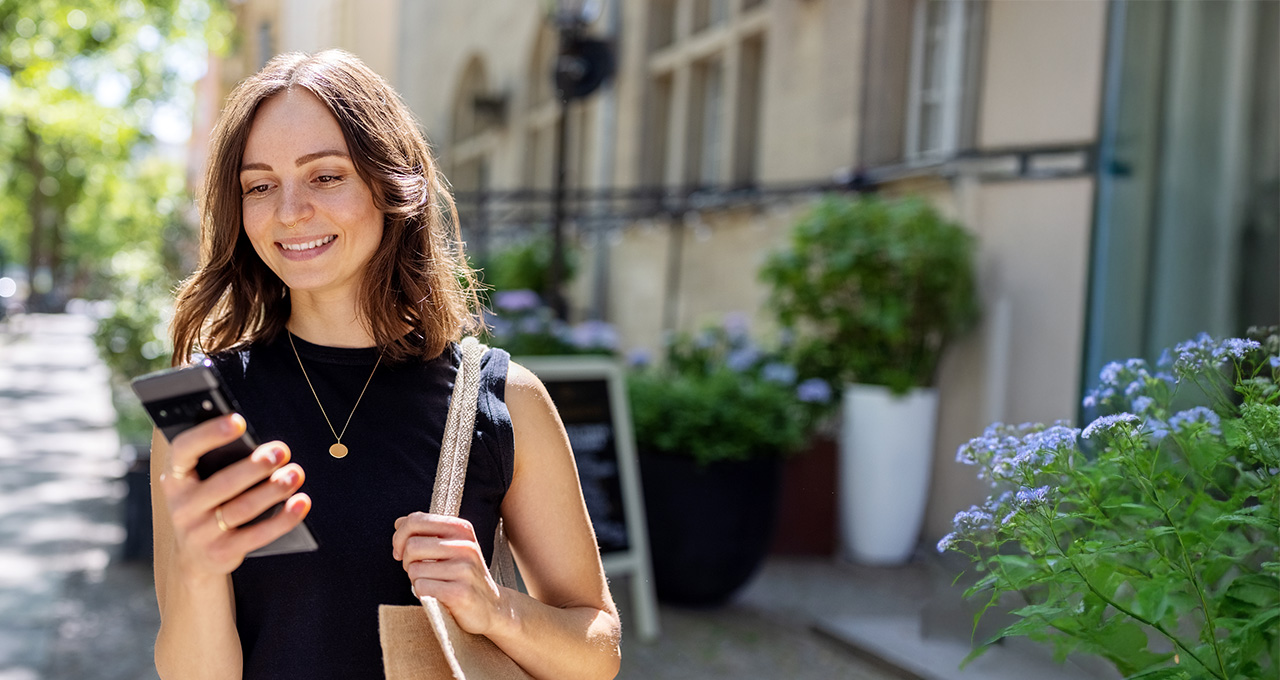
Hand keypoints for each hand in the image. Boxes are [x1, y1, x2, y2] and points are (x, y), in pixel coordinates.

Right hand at [160, 414, 309, 575]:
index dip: (209, 434)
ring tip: (295, 473)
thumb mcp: (201, 482)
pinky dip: (284, 518)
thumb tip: (263, 445)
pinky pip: (258, 535)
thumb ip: (219, 461)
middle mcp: (182, 507)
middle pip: (223, 483)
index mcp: (174, 479)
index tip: (239, 421)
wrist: (194, 558)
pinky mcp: (221, 553)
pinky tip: (301, 502)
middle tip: (281, 451)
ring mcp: (199, 533)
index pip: (184, 450)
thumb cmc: (207, 503)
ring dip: (274, 489)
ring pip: (243, 508)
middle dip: (255, 466)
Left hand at [391, 513, 506, 635]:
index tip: (400, 551)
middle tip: (417, 570)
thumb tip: (399, 522)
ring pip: (414, 569)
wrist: (491, 606)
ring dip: (415, 580)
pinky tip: (436, 595)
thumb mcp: (450, 546)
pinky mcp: (460, 593)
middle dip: (406, 561)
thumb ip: (426, 532)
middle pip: (412, 546)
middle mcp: (465, 546)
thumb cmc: (462, 575)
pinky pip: (421, 587)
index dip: (399, 537)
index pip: (416, 520)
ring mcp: (465, 569)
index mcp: (461, 529)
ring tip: (431, 583)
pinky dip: (422, 593)